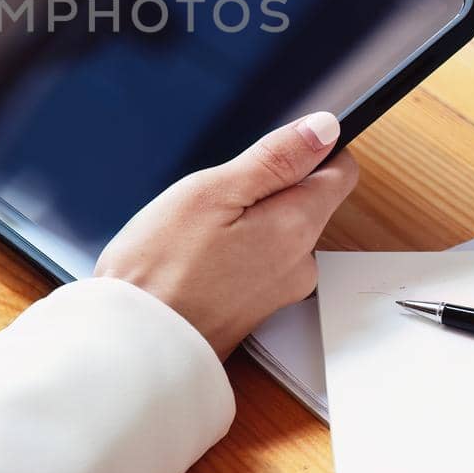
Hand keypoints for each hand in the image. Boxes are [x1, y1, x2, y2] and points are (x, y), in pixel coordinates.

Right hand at [94, 112, 357, 358]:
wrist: (134, 344)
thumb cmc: (160, 267)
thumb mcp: (213, 192)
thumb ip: (275, 159)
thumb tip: (325, 128)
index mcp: (298, 227)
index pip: (340, 171)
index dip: (310, 150)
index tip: (268, 151)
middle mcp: (301, 263)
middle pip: (307, 202)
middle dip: (269, 188)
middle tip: (215, 194)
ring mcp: (280, 291)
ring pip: (278, 232)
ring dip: (249, 221)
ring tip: (198, 229)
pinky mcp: (255, 310)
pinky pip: (258, 263)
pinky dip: (235, 251)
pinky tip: (197, 256)